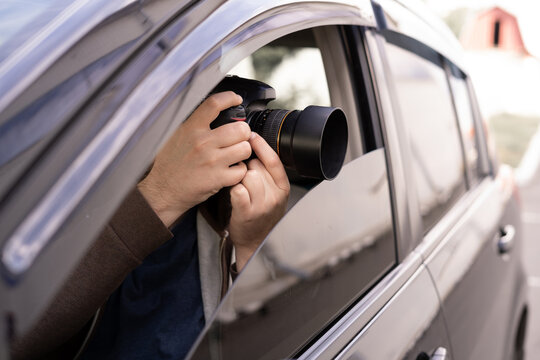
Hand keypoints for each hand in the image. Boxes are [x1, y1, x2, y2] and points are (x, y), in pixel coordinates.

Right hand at [138, 92, 251, 226]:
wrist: (163, 191)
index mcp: (191, 129)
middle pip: (240, 128)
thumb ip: (192, 124)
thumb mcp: (174, 136)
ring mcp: (212, 161)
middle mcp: (203, 143)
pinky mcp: (218, 179)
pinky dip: (240, 171)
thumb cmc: (169, 165)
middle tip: (238, 138)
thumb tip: (209, 111)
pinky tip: (231, 170)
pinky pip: (242, 169)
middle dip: (243, 133)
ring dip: (243, 152)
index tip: (236, 99)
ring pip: (245, 148)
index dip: (230, 98)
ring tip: (235, 155)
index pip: (214, 104)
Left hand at [228, 133, 289, 270]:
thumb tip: (254, 143)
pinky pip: (238, 189)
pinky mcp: (247, 213)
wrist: (255, 242)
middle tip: (244, 179)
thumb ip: (267, 171)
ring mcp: (262, 205)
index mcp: (283, 187)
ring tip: (239, 188)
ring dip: (238, 179)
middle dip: (246, 168)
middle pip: (256, 166)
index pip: (273, 160)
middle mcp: (275, 196)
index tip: (251, 136)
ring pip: (246, 176)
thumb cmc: (260, 213)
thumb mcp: (272, 192)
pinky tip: (233, 194)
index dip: (261, 145)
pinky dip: (232, 189)